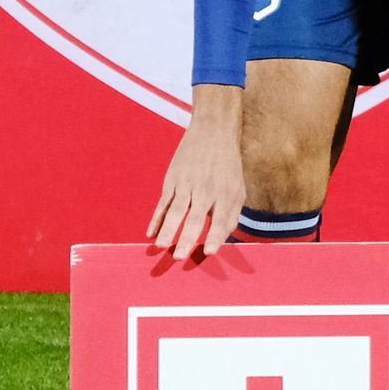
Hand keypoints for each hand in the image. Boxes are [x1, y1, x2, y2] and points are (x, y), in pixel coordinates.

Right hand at [149, 84, 244, 260]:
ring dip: (167, 230)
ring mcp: (187, 184)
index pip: (221, 219)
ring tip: (160, 247)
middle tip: (178, 257)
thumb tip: (220, 241)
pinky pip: (163, 203)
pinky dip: (156, 218)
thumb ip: (231, 215)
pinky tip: (150, 233)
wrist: (213, 132)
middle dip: (186, 238)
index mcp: (226, 193)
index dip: (215, 236)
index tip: (208, 252)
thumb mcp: (238, 189)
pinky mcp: (172, 180)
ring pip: (175, 210)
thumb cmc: (228, 168)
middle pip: (195, 217)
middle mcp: (206, 189)